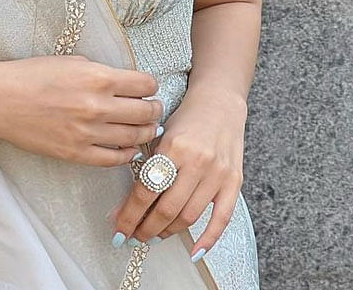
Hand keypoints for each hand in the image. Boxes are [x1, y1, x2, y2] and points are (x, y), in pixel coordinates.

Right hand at [0, 55, 162, 165]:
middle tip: (153, 109)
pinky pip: (113, 159)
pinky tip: (127, 147)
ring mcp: (88, 133)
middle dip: (154, 110)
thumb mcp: (72, 62)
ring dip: (145, 132)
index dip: (150, 86)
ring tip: (145, 128)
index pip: (145, 84)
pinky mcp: (76, 154)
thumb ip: (102, 73)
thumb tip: (127, 84)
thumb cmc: (33, 75)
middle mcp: (97, 106)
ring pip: (134, 137)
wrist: (1, 99)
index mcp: (98, 77)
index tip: (148, 88)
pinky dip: (126, 154)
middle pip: (145, 112)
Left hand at [107, 91, 246, 257]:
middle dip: (145, 228)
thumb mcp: (161, 133)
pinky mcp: (234, 181)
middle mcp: (197, 161)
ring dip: (168, 232)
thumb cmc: (186, 117)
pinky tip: (194, 251)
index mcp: (174, 146)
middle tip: (132, 237)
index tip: (118, 228)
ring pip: (189, 216)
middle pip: (167, 208)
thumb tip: (128, 202)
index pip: (147, 190)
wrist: (219, 101)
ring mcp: (217, 173)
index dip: (130, 214)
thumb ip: (148, 164)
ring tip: (153, 235)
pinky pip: (222, 218)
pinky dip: (208, 238)